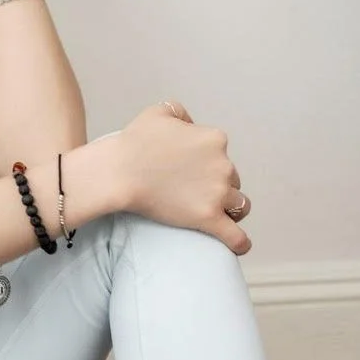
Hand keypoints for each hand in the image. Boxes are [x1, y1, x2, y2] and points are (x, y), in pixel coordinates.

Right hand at [112, 101, 252, 255]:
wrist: (119, 172)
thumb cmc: (133, 143)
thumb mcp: (158, 112)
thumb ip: (181, 113)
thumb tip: (189, 123)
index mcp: (214, 139)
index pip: (221, 154)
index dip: (207, 163)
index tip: (190, 171)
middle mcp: (222, 164)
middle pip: (232, 179)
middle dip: (217, 186)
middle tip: (192, 192)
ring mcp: (217, 192)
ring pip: (240, 205)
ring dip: (231, 209)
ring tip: (216, 215)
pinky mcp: (209, 217)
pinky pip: (235, 236)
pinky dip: (240, 242)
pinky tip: (239, 247)